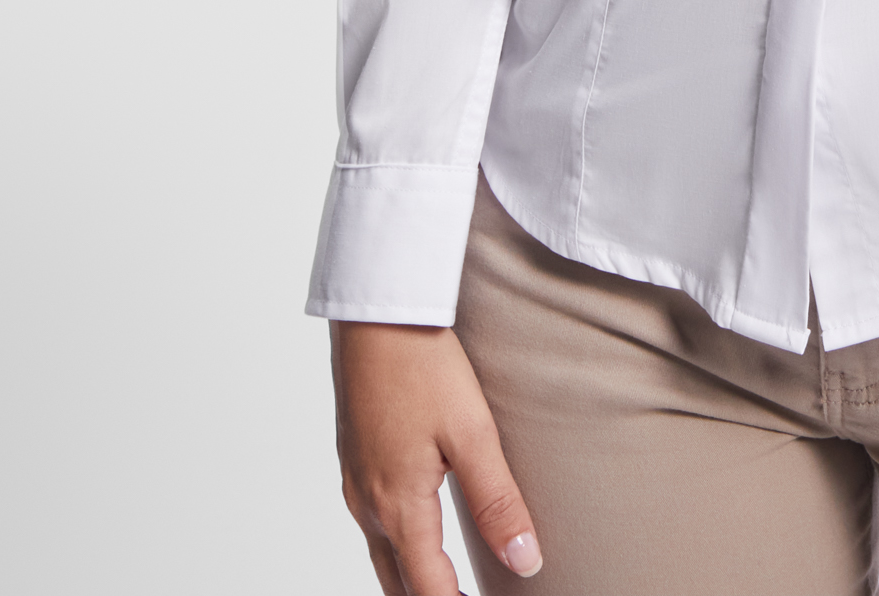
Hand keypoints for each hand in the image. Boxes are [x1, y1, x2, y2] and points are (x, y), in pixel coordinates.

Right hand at [331, 321, 542, 590]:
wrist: (375, 311)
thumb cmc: (421, 363)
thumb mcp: (472, 433)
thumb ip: (497, 501)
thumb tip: (525, 561)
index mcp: (399, 505)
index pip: (428, 589)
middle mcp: (368, 502)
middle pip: (397, 581)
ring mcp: (355, 479)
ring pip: (382, 552)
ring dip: (410, 577)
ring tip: (444, 584)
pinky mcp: (353, 455)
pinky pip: (372, 520)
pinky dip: (396, 544)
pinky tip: (417, 530)